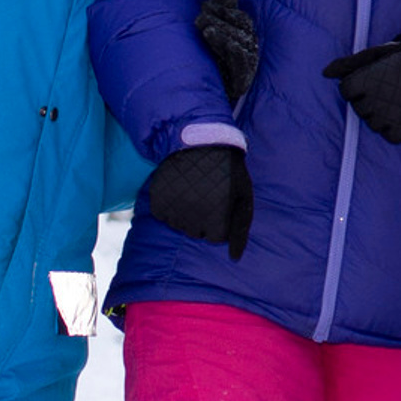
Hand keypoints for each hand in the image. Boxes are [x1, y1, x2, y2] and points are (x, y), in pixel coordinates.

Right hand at [145, 142, 253, 259]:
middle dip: (205, 217)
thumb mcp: (243, 197)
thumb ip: (240, 229)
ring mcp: (174, 212)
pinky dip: (172, 205)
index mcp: (217, 220)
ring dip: (188, 212)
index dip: (221, 220)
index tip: (223, 202)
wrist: (198, 142)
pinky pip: (165, 216)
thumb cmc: (227, 170)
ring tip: (195, 189)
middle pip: (198, 233)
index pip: (217, 238)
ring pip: (181, 225)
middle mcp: (193, 220)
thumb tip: (234, 258)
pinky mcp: (158, 203)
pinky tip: (181, 188)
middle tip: (208, 193)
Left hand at [194, 0, 261, 105]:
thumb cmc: (203, 64)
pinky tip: (210, 33)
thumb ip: (223, 5)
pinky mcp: (242, 80)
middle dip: (221, 16)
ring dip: (219, 28)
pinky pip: (239, 56)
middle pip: (242, 24)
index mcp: (243, 38)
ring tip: (201, 23)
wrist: (195, 103)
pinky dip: (226, 43)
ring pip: (240, 38)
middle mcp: (249, 50)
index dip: (226, 4)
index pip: (239, 15)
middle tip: (201, 12)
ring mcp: (248, 66)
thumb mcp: (211, 31)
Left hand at [324, 36, 400, 142]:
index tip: (377, 78)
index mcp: (361, 81)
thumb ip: (348, 63)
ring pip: (372, 123)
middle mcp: (370, 101)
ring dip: (382, 114)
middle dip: (371, 99)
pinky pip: (388, 134)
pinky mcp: (400, 132)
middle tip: (391, 88)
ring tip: (399, 99)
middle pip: (359, 107)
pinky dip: (396, 127)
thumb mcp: (377, 55)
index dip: (360, 84)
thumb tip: (325, 72)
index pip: (347, 90)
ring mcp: (385, 118)